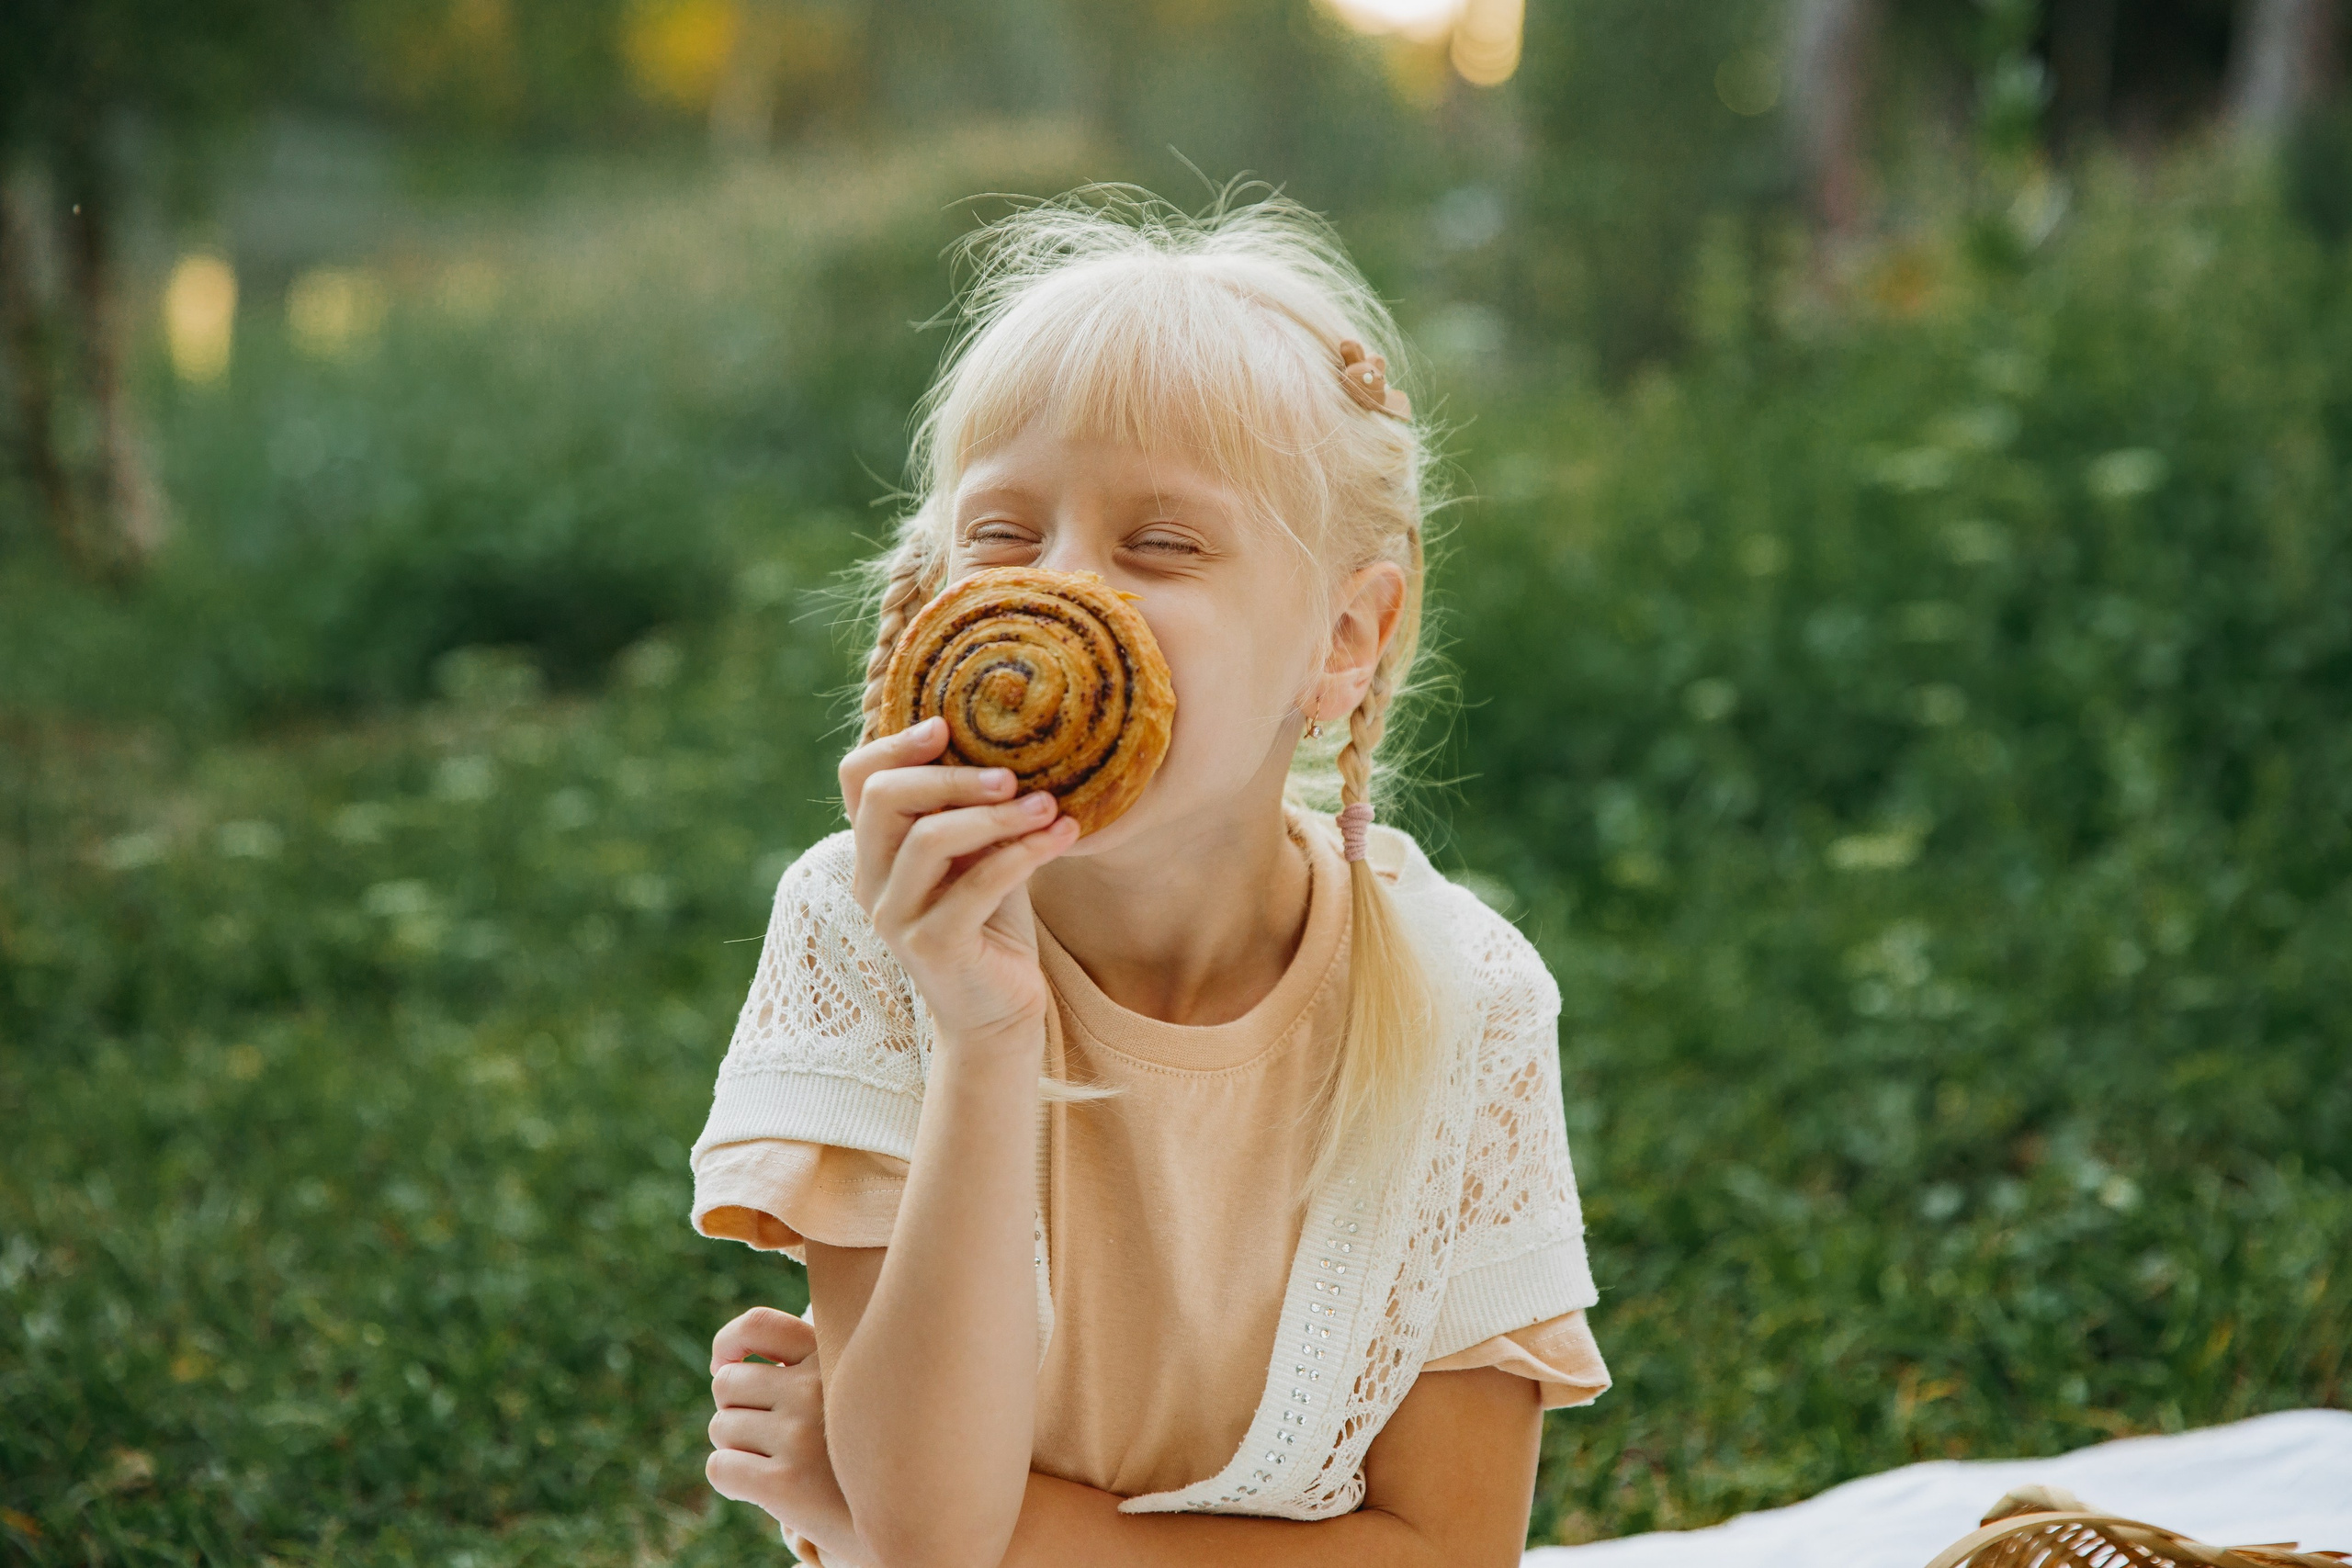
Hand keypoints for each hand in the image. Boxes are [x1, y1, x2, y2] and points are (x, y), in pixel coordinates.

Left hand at [706, 1306, 863, 1563]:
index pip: (758, 1325)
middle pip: (727, 1382)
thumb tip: (724, 1366)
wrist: (909, 1519)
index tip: (726, 1365)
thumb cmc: (871, 1454)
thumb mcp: (853, 1391)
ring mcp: (801, 1435)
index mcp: (832, 1357)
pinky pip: (720, 1468)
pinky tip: (762, 1491)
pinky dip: (730, 1482)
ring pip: (721, 1427)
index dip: (728, 1344)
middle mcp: (816, 1389)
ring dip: (736, 1448)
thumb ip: (809, 1366)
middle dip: (734, 1410)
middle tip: (764, 1435)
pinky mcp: (786, 1483)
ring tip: (776, 1465)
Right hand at [838, 715, 1079, 1046]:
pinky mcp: (933, 945)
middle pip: (885, 798)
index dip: (894, 744)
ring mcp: (896, 916)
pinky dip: (1025, 853)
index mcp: (875, 851)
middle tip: (1013, 775)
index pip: (856, 779)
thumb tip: (1009, 743)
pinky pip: (977, 884)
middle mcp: (871, 881)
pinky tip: (1063, 836)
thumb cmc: (991, 923)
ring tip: (1049, 805)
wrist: (999, 1013)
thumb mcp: (977, 855)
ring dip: (998, 814)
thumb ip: (972, 810)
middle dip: (951, 775)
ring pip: (931, 838)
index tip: (945, 725)